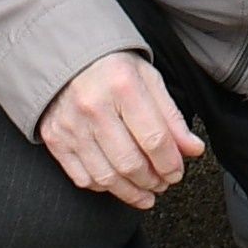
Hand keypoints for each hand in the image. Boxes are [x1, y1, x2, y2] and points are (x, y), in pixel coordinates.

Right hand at [40, 50, 201, 209]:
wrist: (64, 54)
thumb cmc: (112, 65)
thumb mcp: (148, 79)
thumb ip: (171, 117)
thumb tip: (192, 149)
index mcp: (122, 86)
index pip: (154, 139)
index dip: (170, 164)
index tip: (176, 173)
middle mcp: (93, 106)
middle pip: (130, 163)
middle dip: (152, 181)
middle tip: (162, 183)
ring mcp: (71, 125)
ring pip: (106, 177)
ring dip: (131, 192)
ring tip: (146, 193)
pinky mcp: (54, 138)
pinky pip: (82, 177)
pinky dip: (104, 187)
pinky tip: (117, 183)